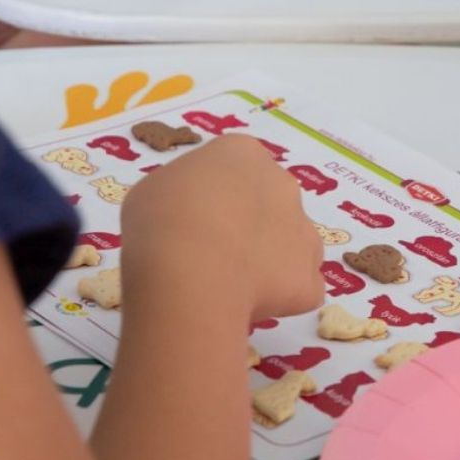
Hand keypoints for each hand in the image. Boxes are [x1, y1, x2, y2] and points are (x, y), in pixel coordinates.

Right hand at [120, 134, 323, 320]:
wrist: (189, 274)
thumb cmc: (160, 222)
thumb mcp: (150, 193)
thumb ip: (178, 195)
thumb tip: (185, 215)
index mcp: (242, 153)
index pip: (236, 169)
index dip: (215, 198)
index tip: (194, 220)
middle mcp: (282, 184)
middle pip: (268, 204)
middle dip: (247, 226)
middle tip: (211, 253)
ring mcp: (303, 230)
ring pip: (290, 244)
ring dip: (269, 260)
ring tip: (230, 284)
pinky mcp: (309, 277)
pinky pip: (299, 287)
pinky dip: (280, 299)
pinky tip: (248, 307)